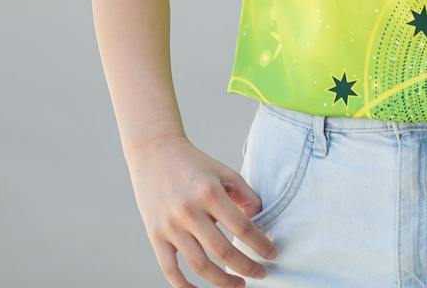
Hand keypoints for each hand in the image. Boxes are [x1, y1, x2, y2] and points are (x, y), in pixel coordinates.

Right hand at [125, 134, 277, 286]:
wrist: (154, 153)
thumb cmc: (194, 163)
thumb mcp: (224, 172)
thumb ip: (245, 194)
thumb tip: (259, 220)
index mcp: (209, 193)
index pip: (241, 227)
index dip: (260, 244)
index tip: (272, 254)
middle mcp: (189, 212)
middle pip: (222, 251)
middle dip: (246, 267)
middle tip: (261, 274)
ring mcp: (170, 227)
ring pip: (199, 265)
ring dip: (222, 281)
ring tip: (239, 284)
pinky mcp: (155, 236)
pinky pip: (169, 270)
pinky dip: (184, 286)